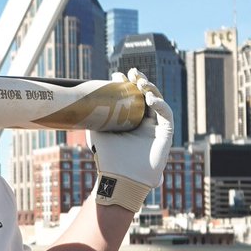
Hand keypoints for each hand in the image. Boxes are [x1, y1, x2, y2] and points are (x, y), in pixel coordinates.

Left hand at [87, 68, 173, 211]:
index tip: (117, 75)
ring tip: (140, 82)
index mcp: (130, 123)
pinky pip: (166, 115)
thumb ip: (94, 117)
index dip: (126, 86)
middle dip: (140, 82)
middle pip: (145, 97)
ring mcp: (155, 129)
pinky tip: (149, 98)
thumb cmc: (109, 159)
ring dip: (151, 90)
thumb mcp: (98, 132)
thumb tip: (84, 100)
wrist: (120, 178)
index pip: (131, 99)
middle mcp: (144, 124)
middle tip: (132, 72)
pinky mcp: (165, 135)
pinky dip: (160, 104)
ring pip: (158, 103)